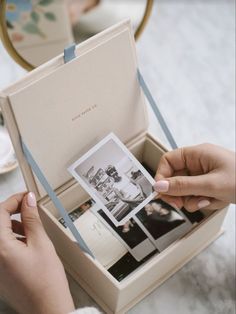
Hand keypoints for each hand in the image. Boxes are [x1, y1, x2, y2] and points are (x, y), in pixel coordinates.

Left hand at [0, 193, 74, 313]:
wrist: (47, 307)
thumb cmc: (46, 281)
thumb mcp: (41, 243)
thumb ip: (31, 219)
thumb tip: (28, 201)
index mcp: (0, 246)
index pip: (0, 212)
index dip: (14, 200)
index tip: (26, 196)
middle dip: (12, 211)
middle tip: (28, 207)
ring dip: (12, 224)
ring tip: (30, 225)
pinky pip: (1, 247)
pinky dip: (11, 238)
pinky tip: (26, 240)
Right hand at [154, 143, 235, 211]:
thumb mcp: (211, 184)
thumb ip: (183, 186)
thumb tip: (159, 186)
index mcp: (197, 154)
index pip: (168, 161)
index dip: (162, 176)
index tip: (162, 193)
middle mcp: (198, 163)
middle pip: (174, 178)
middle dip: (178, 193)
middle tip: (181, 204)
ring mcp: (203, 174)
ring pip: (185, 190)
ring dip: (193, 199)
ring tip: (209, 200)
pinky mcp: (209, 185)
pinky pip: (196, 195)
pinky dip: (204, 201)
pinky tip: (216, 201)